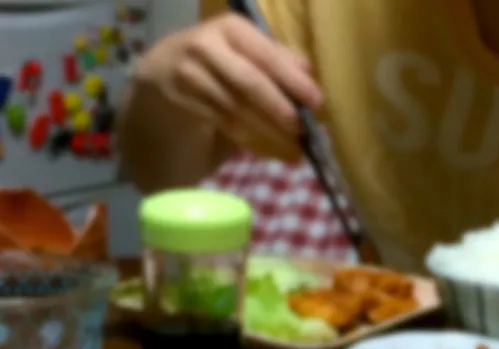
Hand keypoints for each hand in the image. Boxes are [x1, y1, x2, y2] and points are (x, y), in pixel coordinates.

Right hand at [132, 13, 321, 154]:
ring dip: (268, 129)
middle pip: (249, 82)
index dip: (292, 78)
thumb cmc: (217, 66)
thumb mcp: (244, 54)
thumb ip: (274, 59)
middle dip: (279, 108)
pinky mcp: (180, 101)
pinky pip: (222, 123)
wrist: (160, 77)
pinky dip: (248, 137)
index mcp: (229, 28)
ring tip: (291, 144)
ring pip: (236, 107)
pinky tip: (265, 146)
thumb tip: (306, 70)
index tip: (316, 101)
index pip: (265, 53)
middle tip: (302, 129)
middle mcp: (205, 45)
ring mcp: (188, 73)